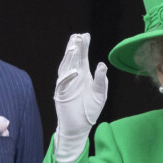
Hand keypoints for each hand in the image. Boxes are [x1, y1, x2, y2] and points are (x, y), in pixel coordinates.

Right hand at [54, 33, 107, 162]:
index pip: (82, 58)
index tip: (85, 35)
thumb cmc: (89, 111)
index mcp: (83, 75)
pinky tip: (75, 71)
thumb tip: (102, 64)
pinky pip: (63, 83)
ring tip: (74, 47)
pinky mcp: (61, 94)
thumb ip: (101, 81)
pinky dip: (68, 77)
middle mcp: (73, 77)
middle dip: (74, 47)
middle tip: (77, 36)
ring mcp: (66, 85)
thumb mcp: (100, 95)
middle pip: (73, 59)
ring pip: (66, 68)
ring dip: (69, 58)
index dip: (84, 46)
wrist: (79, 127)